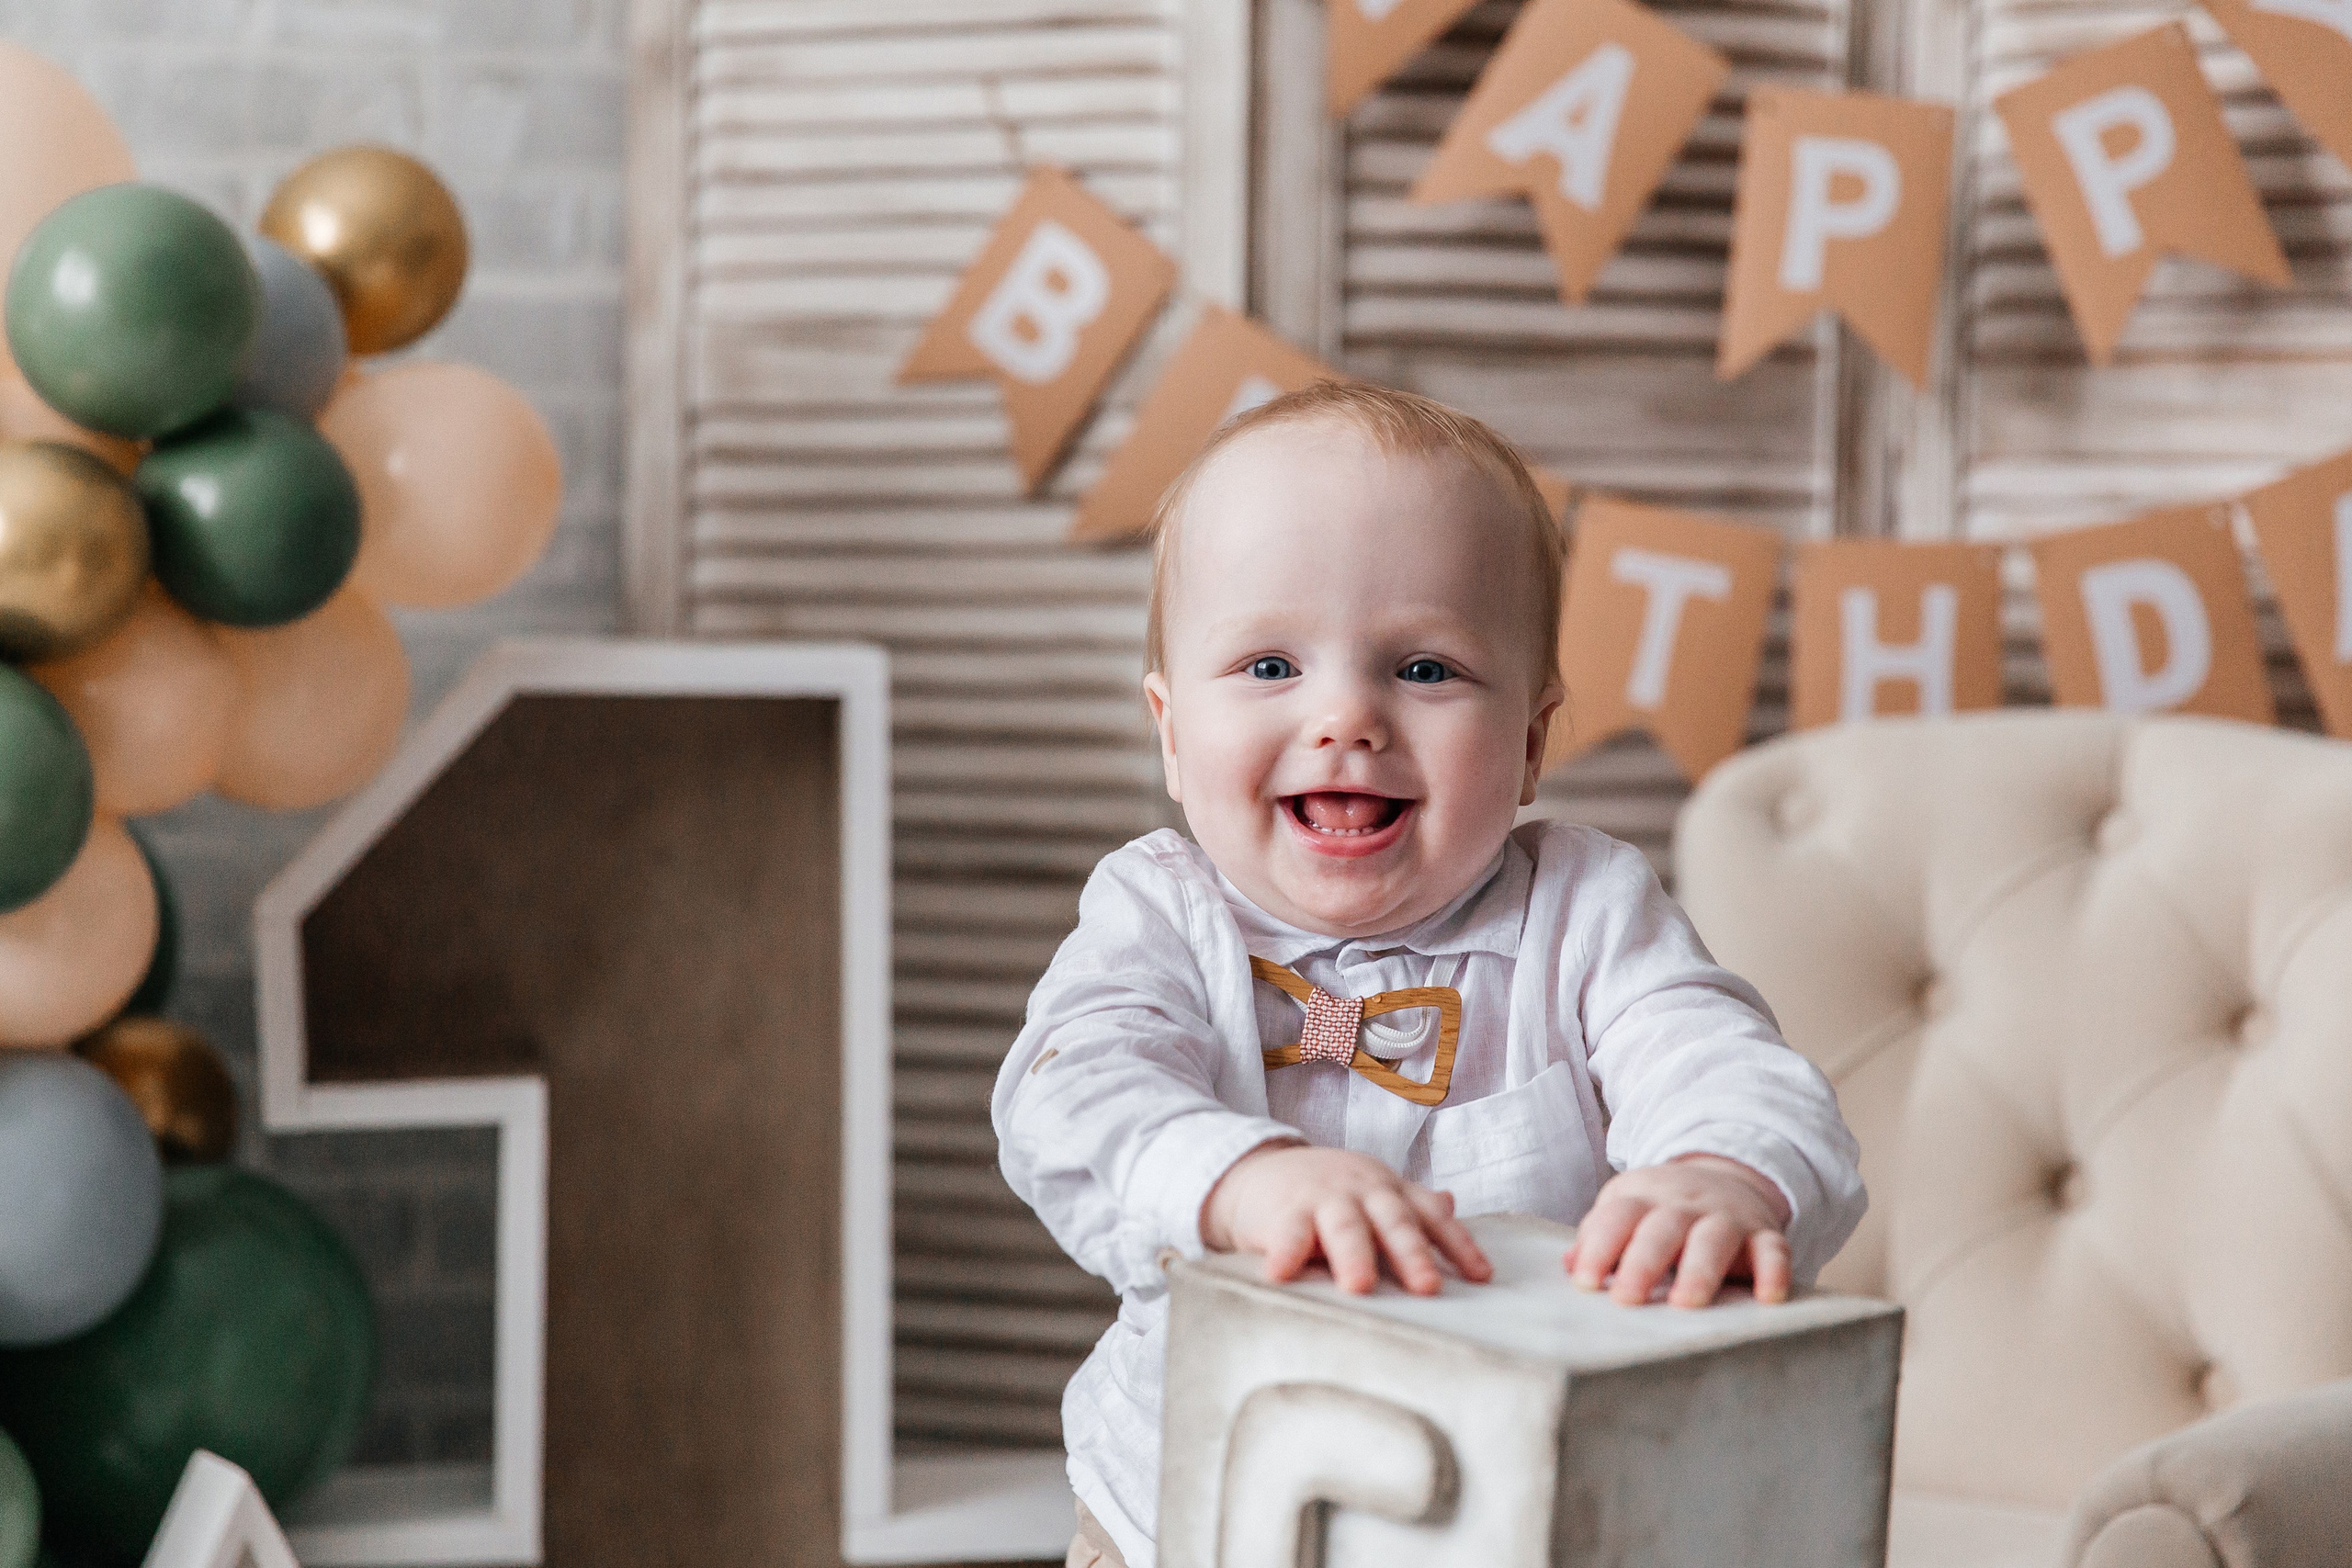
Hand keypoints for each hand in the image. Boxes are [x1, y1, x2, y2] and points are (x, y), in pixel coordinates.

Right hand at [1201, 1142, 1492, 1295]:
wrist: (1257, 1171)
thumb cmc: (1325, 1193)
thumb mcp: (1371, 1193)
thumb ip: (1408, 1206)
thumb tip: (1451, 1204)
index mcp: (1390, 1192)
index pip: (1432, 1217)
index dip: (1458, 1245)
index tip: (1481, 1278)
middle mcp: (1362, 1192)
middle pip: (1393, 1222)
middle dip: (1411, 1254)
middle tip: (1428, 1287)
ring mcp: (1323, 1199)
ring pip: (1345, 1227)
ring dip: (1354, 1255)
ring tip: (1360, 1287)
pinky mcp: (1283, 1212)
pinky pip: (1286, 1234)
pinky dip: (1284, 1253)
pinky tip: (1282, 1274)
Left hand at [1565, 1154, 1793, 1307]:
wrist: (1726, 1176)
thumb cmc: (1663, 1208)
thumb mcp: (1627, 1209)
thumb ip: (1599, 1236)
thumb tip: (1568, 1265)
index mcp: (1643, 1196)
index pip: (1617, 1217)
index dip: (1599, 1247)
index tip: (1584, 1282)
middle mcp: (1685, 1203)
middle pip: (1662, 1228)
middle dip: (1643, 1262)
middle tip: (1627, 1300)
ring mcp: (1727, 1216)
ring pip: (1714, 1238)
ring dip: (1700, 1270)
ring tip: (1686, 1303)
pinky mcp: (1764, 1233)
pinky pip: (1773, 1249)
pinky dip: (1773, 1272)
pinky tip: (1767, 1299)